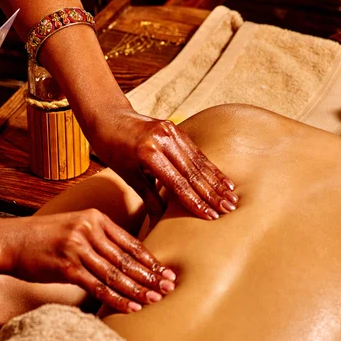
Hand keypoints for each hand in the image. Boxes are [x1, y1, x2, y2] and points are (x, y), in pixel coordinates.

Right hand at [4, 209, 175, 312]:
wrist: (10, 240)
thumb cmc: (45, 236)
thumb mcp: (76, 226)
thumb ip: (100, 237)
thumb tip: (126, 258)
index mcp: (96, 218)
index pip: (131, 242)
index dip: (151, 259)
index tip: (167, 271)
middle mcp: (90, 230)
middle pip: (127, 258)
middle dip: (151, 275)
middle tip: (169, 286)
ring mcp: (78, 248)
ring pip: (116, 273)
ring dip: (138, 289)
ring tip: (155, 298)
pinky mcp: (67, 267)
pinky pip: (98, 286)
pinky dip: (116, 298)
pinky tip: (130, 306)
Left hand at [93, 112, 238, 219]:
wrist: (109, 117)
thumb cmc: (113, 149)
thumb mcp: (127, 175)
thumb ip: (148, 197)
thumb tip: (160, 223)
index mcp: (148, 153)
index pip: (178, 184)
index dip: (196, 202)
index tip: (211, 216)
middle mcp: (163, 140)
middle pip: (193, 172)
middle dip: (213, 193)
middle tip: (229, 209)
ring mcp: (171, 131)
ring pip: (198, 161)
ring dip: (217, 182)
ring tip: (232, 197)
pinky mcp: (176, 127)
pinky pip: (196, 151)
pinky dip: (210, 167)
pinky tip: (223, 180)